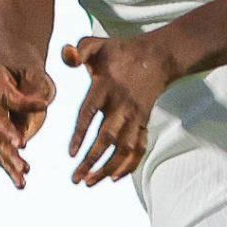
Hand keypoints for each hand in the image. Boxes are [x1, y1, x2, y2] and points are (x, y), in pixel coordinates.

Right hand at [0, 63, 56, 188]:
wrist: (16, 73)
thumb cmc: (26, 69)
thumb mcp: (32, 71)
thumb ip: (35, 85)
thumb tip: (41, 106)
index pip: (5, 95)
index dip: (23, 102)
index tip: (45, 105)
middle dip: (7, 134)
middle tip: (20, 144)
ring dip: (11, 159)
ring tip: (24, 173)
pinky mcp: (1, 136)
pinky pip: (4, 154)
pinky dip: (12, 168)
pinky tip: (21, 183)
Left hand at [61, 35, 177, 186]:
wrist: (158, 57)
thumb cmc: (121, 51)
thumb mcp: (97, 44)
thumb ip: (79, 50)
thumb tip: (67, 54)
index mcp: (105, 87)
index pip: (90, 113)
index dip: (81, 134)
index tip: (71, 154)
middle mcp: (121, 105)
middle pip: (107, 138)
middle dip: (92, 160)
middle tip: (75, 179)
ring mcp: (135, 116)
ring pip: (124, 148)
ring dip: (108, 167)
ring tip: (90, 182)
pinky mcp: (144, 122)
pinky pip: (139, 147)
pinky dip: (129, 164)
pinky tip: (114, 177)